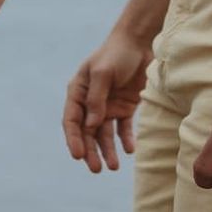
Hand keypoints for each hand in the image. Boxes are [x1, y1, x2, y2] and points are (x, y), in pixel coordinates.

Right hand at [63, 30, 152, 173]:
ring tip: (113, 167)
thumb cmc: (116, 54)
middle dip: (91, 151)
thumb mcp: (102, 73)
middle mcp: (90, 103)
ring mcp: (107, 106)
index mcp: (77, 93)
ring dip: (107, 150)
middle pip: (87, 132)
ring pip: (104, 134)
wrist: (140, 42)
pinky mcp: (125, 107)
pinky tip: (129, 150)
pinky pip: (123, 127)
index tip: (79, 156)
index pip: (72, 121)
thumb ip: (96, 99)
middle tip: (95, 169)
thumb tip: (91, 125)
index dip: (74, 139)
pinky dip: (125, 139)